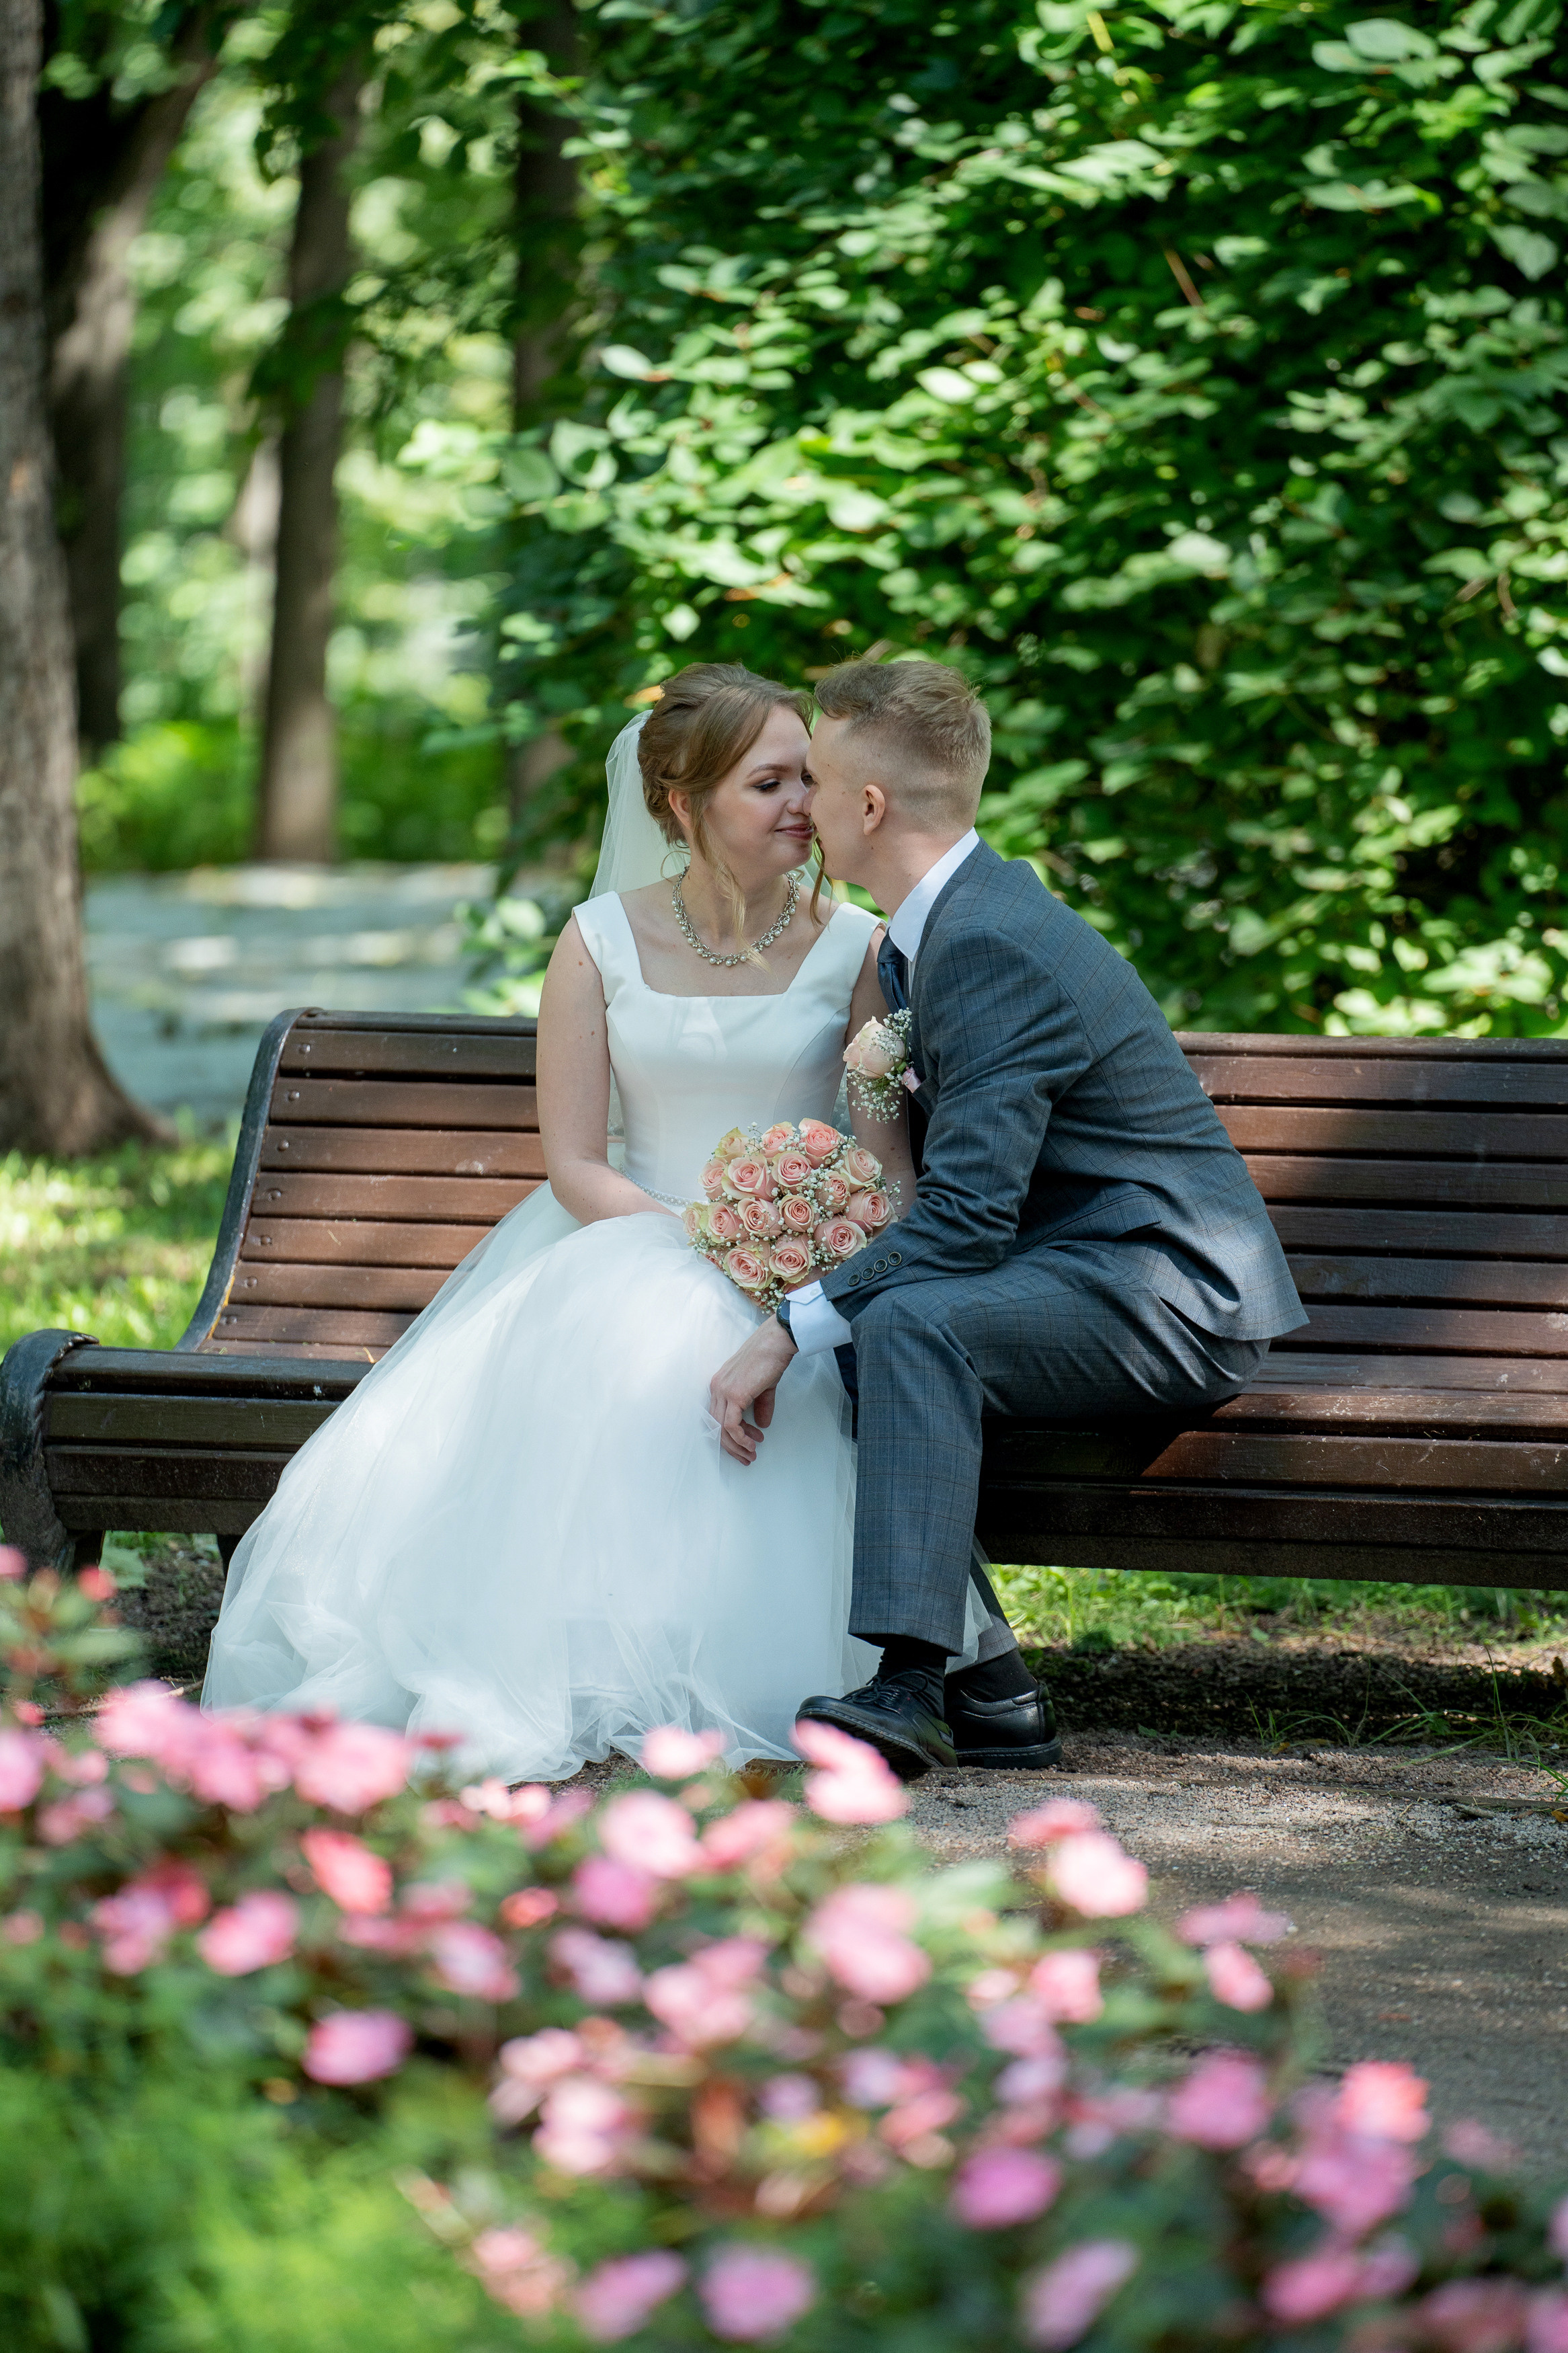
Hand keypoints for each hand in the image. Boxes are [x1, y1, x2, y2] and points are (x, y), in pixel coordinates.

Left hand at [710, 1316, 796, 1465]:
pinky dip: (741, 1438)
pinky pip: (731, 1425)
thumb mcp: (763, 1387)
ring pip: (721, 1429)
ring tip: (752, 1454)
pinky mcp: (734, 1395)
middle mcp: (716, 1388)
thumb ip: (760, 1406)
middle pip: (715, 1426)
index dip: (729, 1435)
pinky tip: (752, 1443)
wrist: (776, 1343)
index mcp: (719, 1385)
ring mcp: (723, 1391)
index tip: (747, 1444)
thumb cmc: (770, 1359)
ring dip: (736, 1446)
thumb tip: (762, 1425)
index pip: (716, 1417)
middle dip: (731, 1446)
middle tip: (747, 1457)